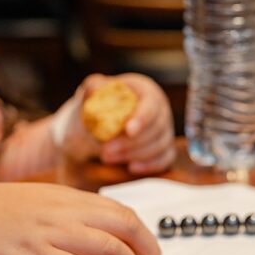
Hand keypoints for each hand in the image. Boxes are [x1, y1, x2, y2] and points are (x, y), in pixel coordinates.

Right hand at [0, 182, 162, 254]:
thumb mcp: (42, 202)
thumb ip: (74, 214)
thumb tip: (107, 234)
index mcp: (70, 197)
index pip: (122, 211)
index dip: (144, 234)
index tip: (152, 252)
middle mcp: (66, 212)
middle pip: (126, 226)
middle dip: (149, 250)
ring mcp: (52, 234)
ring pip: (111, 248)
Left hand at [59, 73, 175, 174]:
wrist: (92, 126)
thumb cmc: (93, 106)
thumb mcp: (89, 94)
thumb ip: (92, 87)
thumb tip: (96, 87)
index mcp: (146, 90)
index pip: (151, 105)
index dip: (143, 118)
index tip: (128, 131)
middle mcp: (160, 109)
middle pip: (157, 128)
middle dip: (131, 143)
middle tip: (105, 151)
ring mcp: (164, 129)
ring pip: (160, 145)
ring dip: (135, 155)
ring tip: (107, 158)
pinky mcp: (164, 147)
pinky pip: (165, 158)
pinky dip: (150, 165)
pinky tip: (131, 167)